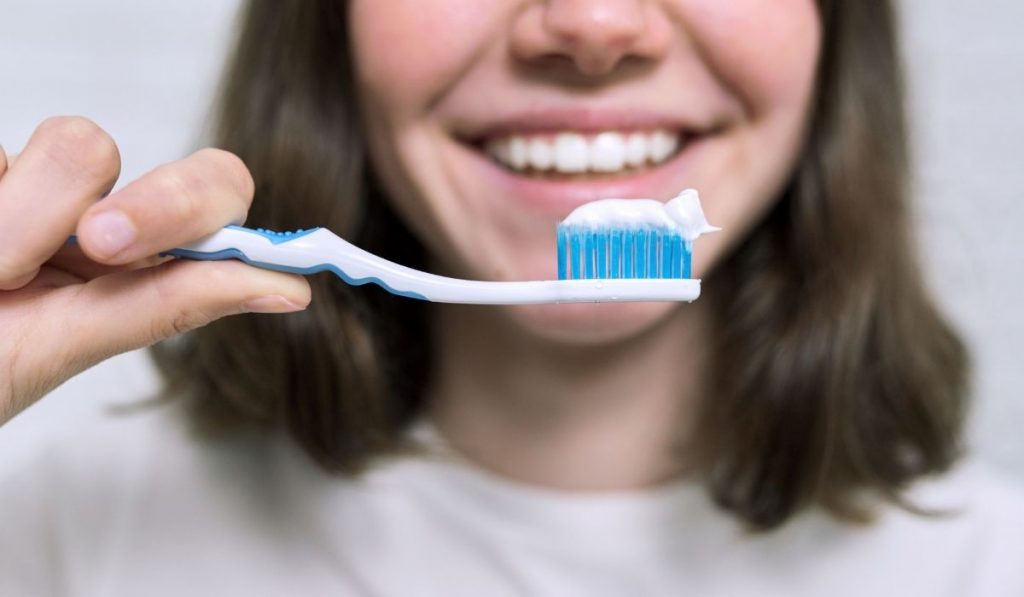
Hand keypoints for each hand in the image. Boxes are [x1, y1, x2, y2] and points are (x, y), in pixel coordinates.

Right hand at [0, 117, 310, 423]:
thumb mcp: (65, 343)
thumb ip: (169, 305)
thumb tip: (293, 289)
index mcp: (128, 258)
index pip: (210, 194)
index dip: (198, 207)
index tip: (155, 242)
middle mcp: (84, 208)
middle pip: (155, 157)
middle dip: (148, 203)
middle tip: (99, 245)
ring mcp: (22, 177)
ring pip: (78, 144)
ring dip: (21, 224)